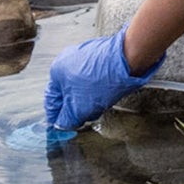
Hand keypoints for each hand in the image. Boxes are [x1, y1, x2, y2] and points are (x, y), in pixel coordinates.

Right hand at [44, 26, 164, 130]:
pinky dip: (101, 89)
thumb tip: (63, 125)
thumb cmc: (104, 77)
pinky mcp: (103, 57)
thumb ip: (68, 119)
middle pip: (69, 93)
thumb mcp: (80, 107)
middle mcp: (70, 60)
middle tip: (84, 118)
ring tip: (100, 105)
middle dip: (76, 108)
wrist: (131, 58)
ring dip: (90, 100)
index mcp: (57, 70)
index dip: (57, 117)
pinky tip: (109, 94)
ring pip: (84, 87)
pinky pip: (98, 78)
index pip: (52, 100)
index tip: (63, 127)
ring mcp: (87, 56)